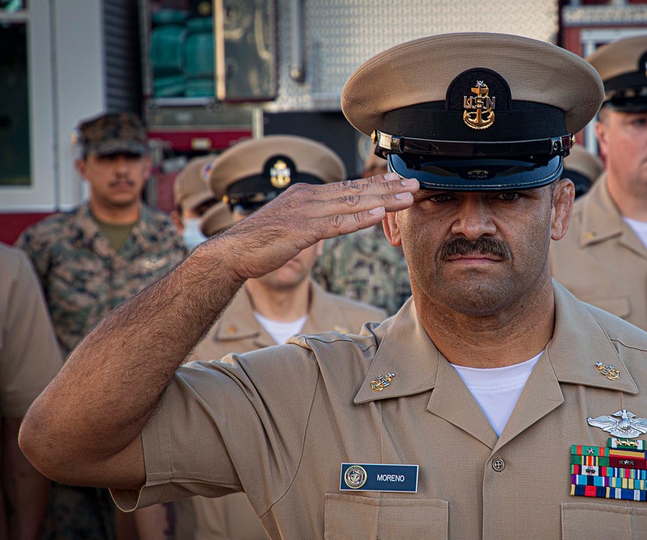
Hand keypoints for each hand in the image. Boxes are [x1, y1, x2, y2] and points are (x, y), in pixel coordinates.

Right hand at [208, 172, 417, 281]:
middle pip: (356, 190)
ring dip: (383, 199)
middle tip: (415, 182)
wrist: (231, 253)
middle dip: (388, 186)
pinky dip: (358, 218)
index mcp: (307, 195)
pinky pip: (336, 223)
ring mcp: (305, 212)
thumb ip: (314, 220)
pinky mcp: (301, 230)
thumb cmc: (260, 243)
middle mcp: (309, 198)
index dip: (376, 183)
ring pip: (352, 203)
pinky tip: (377, 214)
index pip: (348, 187)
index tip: (399, 179)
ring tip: (407, 196)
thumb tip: (332, 220)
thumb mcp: (292, 226)